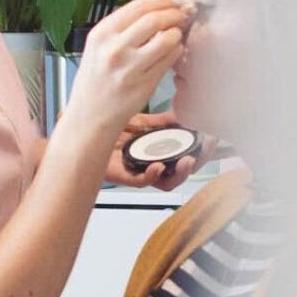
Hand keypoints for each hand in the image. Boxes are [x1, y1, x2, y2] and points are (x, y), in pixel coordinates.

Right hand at [67, 0, 194, 137]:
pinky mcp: (144, 84)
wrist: (90, 116)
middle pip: (154, 19)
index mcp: (101, 34)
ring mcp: (129, 67)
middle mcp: (113, 48)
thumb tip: (157, 9)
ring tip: (178, 34)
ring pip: (166, 39)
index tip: (174, 1)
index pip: (138, 6)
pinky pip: (169, 60)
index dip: (162, 0)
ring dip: (178, 33)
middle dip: (175, 13)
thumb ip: (122, 28)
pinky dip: (176, 51)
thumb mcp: (98, 47)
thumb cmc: (95, 80)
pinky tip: (173, 51)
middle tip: (183, 14)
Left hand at [102, 111, 218, 190]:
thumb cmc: (108, 128)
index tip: (213, 138)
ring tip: (187, 161)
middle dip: (198, 161)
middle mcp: (152, 163)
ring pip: (167, 182)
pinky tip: (158, 166)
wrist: (83, 130)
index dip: (202, 150)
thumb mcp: (141, 121)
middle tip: (205, 150)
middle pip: (182, 171)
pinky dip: (152, 175)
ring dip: (181, 173)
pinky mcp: (124, 176)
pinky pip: (142, 181)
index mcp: (159, 151)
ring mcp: (140, 171)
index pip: (186, 155)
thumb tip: (184, 114)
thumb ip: (163, 121)